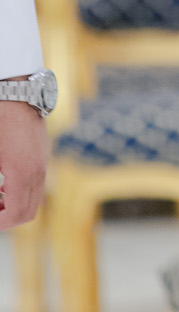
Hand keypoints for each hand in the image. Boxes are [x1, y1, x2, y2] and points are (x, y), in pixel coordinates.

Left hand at [0, 100, 47, 227]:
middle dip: (6, 220)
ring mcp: (41, 164)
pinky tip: (2, 185)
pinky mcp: (41, 156)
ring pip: (33, 200)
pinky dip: (20, 193)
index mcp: (21, 174)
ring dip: (14, 207)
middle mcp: (37, 173)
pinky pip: (35, 185)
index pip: (15, 216)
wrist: (15, 91)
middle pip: (27, 213)